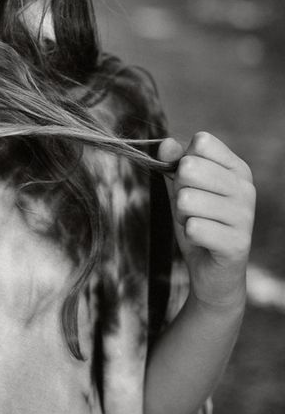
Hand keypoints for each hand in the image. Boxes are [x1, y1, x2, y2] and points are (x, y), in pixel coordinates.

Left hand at [158, 132, 254, 312]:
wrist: (211, 270)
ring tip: (197, 224)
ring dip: (182, 216)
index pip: (201, 142)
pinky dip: (189, 235)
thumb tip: (166, 143)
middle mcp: (246, 188)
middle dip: (179, 191)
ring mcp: (245, 216)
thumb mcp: (181, 187)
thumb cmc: (198, 221)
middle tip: (191, 209)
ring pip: (187, 199)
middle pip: (189, 168)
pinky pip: (193, 228)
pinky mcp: (238, 243)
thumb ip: (173, 163)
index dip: (182, 162)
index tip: (192, 183)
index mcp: (237, 169)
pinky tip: (202, 241)